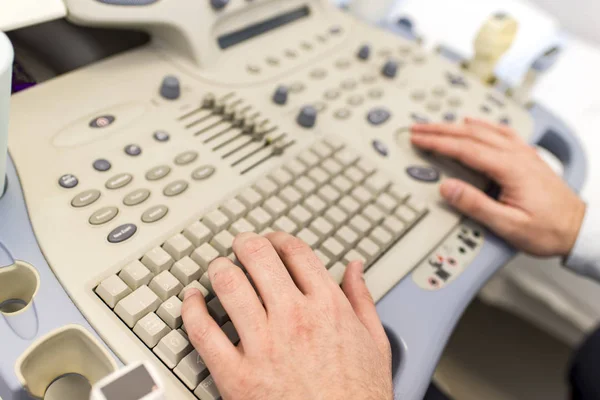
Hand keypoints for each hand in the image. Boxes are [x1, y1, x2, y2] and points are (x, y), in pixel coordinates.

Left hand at [181, 232, 392, 399]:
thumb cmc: (360, 396)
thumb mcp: (375, 343)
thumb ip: (362, 299)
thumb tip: (355, 268)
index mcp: (327, 306)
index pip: (295, 252)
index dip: (279, 238)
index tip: (272, 241)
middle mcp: (294, 318)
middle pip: (257, 257)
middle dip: (245, 244)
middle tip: (239, 246)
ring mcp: (263, 345)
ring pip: (228, 285)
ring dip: (218, 269)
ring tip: (217, 269)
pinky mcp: (237, 375)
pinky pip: (202, 331)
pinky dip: (191, 309)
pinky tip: (192, 301)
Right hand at [411, 118, 585, 257]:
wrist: (579, 229)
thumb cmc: (548, 230)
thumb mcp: (509, 225)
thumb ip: (476, 205)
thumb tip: (447, 188)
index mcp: (509, 168)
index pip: (465, 149)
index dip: (437, 142)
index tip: (418, 139)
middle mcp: (516, 155)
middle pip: (470, 134)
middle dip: (439, 129)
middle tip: (417, 128)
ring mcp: (523, 153)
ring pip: (484, 130)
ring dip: (456, 126)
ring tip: (436, 125)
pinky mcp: (527, 157)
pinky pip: (500, 132)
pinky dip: (482, 125)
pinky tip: (474, 123)